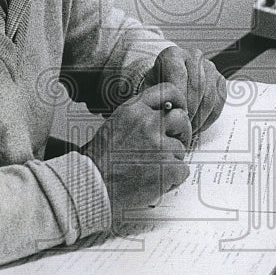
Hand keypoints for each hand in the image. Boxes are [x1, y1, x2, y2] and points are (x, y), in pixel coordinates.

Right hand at [80, 83, 191, 214]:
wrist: (93, 184)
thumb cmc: (101, 159)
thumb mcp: (117, 123)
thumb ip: (141, 115)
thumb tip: (166, 114)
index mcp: (135, 109)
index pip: (168, 90)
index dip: (178, 102)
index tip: (180, 111)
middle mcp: (148, 123)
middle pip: (182, 119)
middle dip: (182, 133)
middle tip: (172, 146)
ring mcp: (159, 145)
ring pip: (181, 149)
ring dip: (171, 161)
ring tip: (150, 170)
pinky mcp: (167, 168)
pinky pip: (182, 170)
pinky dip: (173, 179)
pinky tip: (155, 181)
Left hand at [142, 47, 226, 134]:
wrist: (166, 86)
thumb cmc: (156, 89)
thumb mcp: (150, 91)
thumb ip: (157, 98)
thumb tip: (169, 108)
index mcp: (173, 55)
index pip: (179, 74)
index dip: (178, 97)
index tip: (175, 115)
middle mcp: (193, 56)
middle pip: (197, 85)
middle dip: (191, 110)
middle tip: (183, 126)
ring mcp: (209, 67)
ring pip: (210, 95)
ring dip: (200, 117)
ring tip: (189, 129)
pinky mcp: (219, 80)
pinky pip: (219, 101)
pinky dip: (209, 117)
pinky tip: (198, 125)